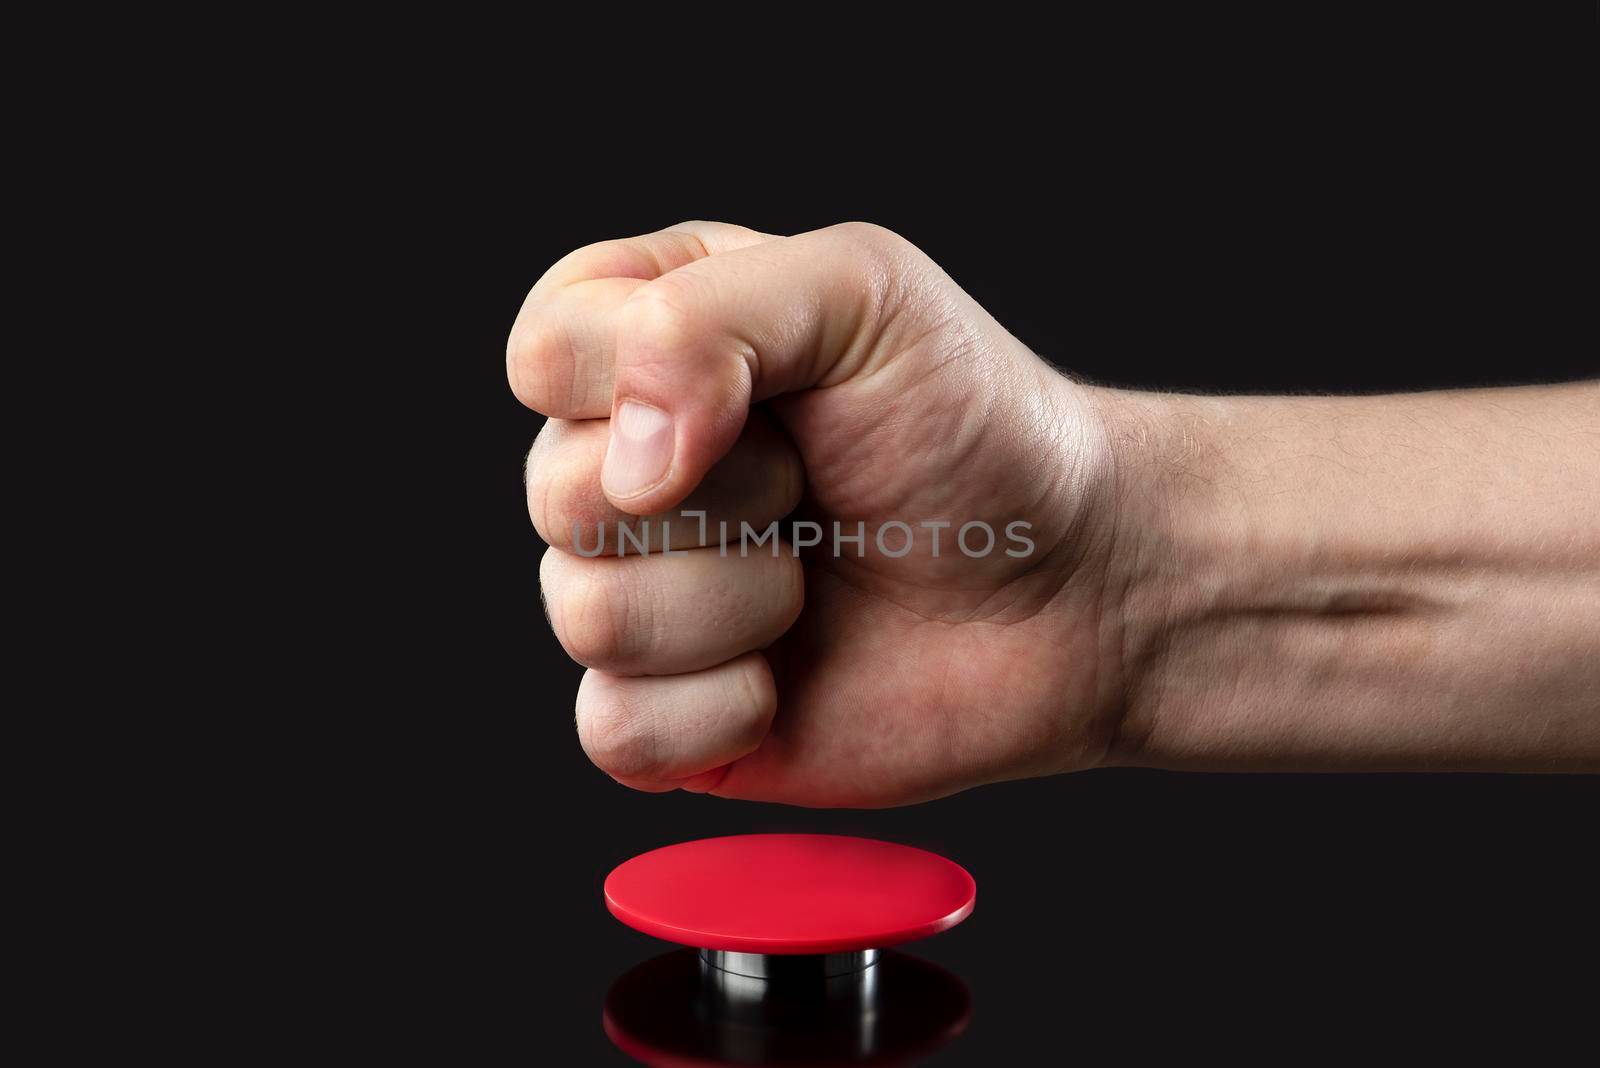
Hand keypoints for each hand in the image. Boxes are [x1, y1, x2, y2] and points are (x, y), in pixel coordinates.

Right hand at [511, 222, 1126, 805]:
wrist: (1073, 589)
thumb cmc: (978, 430)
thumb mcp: (861, 294)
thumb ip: (710, 317)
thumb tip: (628, 464)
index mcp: (651, 347)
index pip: (544, 353)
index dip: (644, 385)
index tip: (768, 401)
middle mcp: (629, 471)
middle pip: (558, 493)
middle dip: (722, 499)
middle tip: (814, 489)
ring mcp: (643, 596)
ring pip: (586, 614)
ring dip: (736, 604)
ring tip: (814, 579)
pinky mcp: (669, 717)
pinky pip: (614, 729)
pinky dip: (722, 710)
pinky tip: (791, 677)